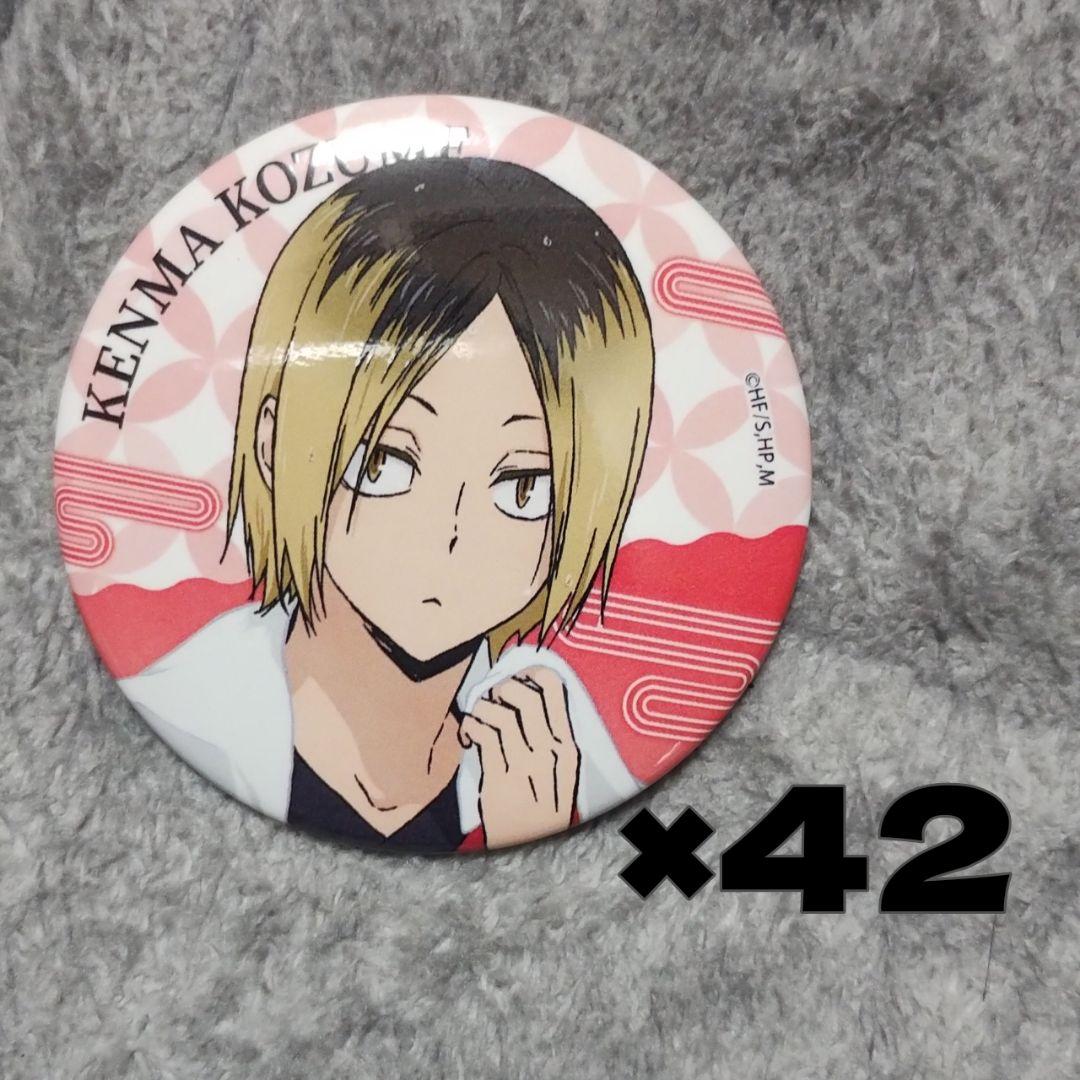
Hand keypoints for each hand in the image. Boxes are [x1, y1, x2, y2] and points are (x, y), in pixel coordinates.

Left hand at [458, 666, 581, 848]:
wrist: (527, 849)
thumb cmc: (540, 807)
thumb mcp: (559, 772)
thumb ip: (549, 738)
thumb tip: (523, 695)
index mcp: (568, 747)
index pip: (554, 690)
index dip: (531, 672)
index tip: (517, 675)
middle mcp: (550, 752)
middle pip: (525, 695)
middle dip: (503, 687)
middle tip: (493, 697)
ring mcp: (525, 764)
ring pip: (500, 713)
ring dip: (483, 708)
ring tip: (479, 718)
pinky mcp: (499, 777)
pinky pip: (482, 734)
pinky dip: (471, 726)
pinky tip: (469, 735)